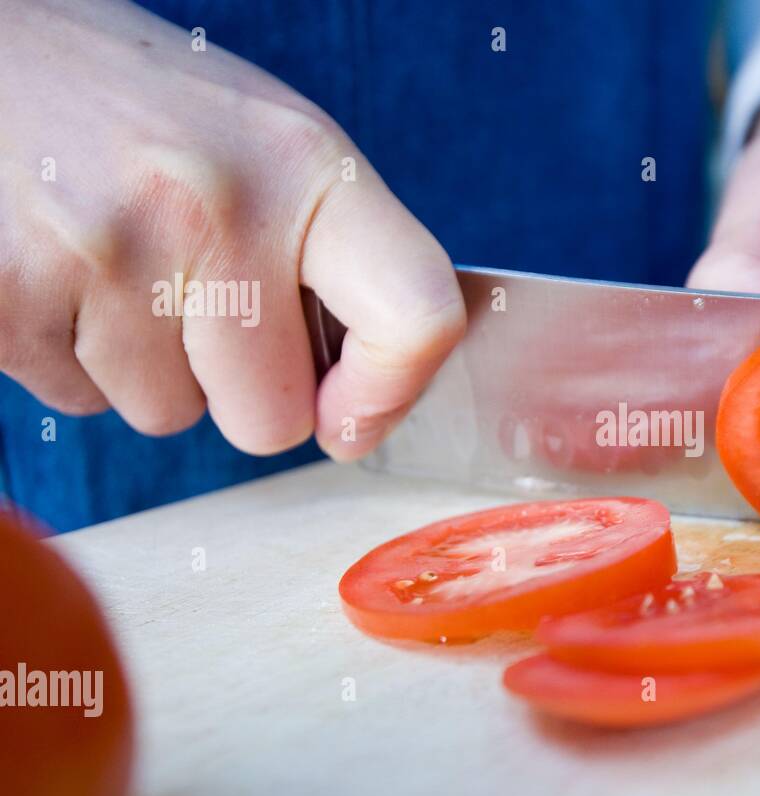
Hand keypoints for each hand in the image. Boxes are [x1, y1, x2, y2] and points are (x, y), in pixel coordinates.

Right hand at [0, 0, 463, 458]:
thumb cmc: (143, 108)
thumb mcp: (270, 144)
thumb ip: (336, 257)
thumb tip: (370, 392)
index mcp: (306, 165)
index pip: (415, 316)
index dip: (390, 393)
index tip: (352, 415)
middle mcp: (217, 206)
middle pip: (272, 420)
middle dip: (237, 385)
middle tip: (194, 292)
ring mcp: (107, 252)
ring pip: (168, 415)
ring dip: (148, 364)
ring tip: (117, 260)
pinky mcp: (10, 295)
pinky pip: (78, 401)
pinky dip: (72, 357)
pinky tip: (64, 271)